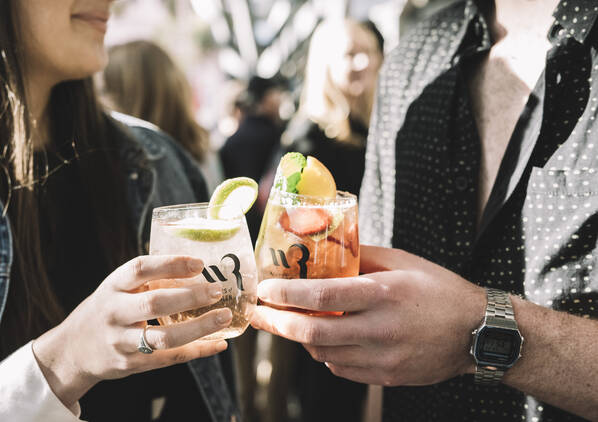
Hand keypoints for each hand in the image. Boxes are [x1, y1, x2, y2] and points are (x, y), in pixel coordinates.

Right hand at [33, 255, 231, 405]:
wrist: (72, 350)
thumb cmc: (107, 311)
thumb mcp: (117, 289)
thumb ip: (147, 280)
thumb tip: (198, 267)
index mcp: (112, 286)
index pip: (140, 269)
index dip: (171, 264)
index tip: (199, 263)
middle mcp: (114, 312)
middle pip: (154, 304)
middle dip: (190, 296)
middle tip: (217, 290)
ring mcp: (121, 341)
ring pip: (163, 338)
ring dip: (198, 328)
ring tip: (224, 317)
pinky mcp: (130, 364)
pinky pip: (169, 359)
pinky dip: (197, 351)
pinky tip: (218, 343)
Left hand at [250, 245, 485, 385]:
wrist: (478, 333)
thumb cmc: (439, 291)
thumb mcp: (402, 261)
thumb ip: (361, 255)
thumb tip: (325, 248)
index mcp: (383, 294)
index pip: (322, 298)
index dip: (286, 295)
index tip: (265, 289)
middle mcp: (381, 330)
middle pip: (313, 333)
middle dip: (277, 324)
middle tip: (258, 314)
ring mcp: (383, 359)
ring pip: (323, 354)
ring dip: (300, 338)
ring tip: (289, 321)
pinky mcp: (386, 377)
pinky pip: (341, 368)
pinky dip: (325, 354)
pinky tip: (325, 338)